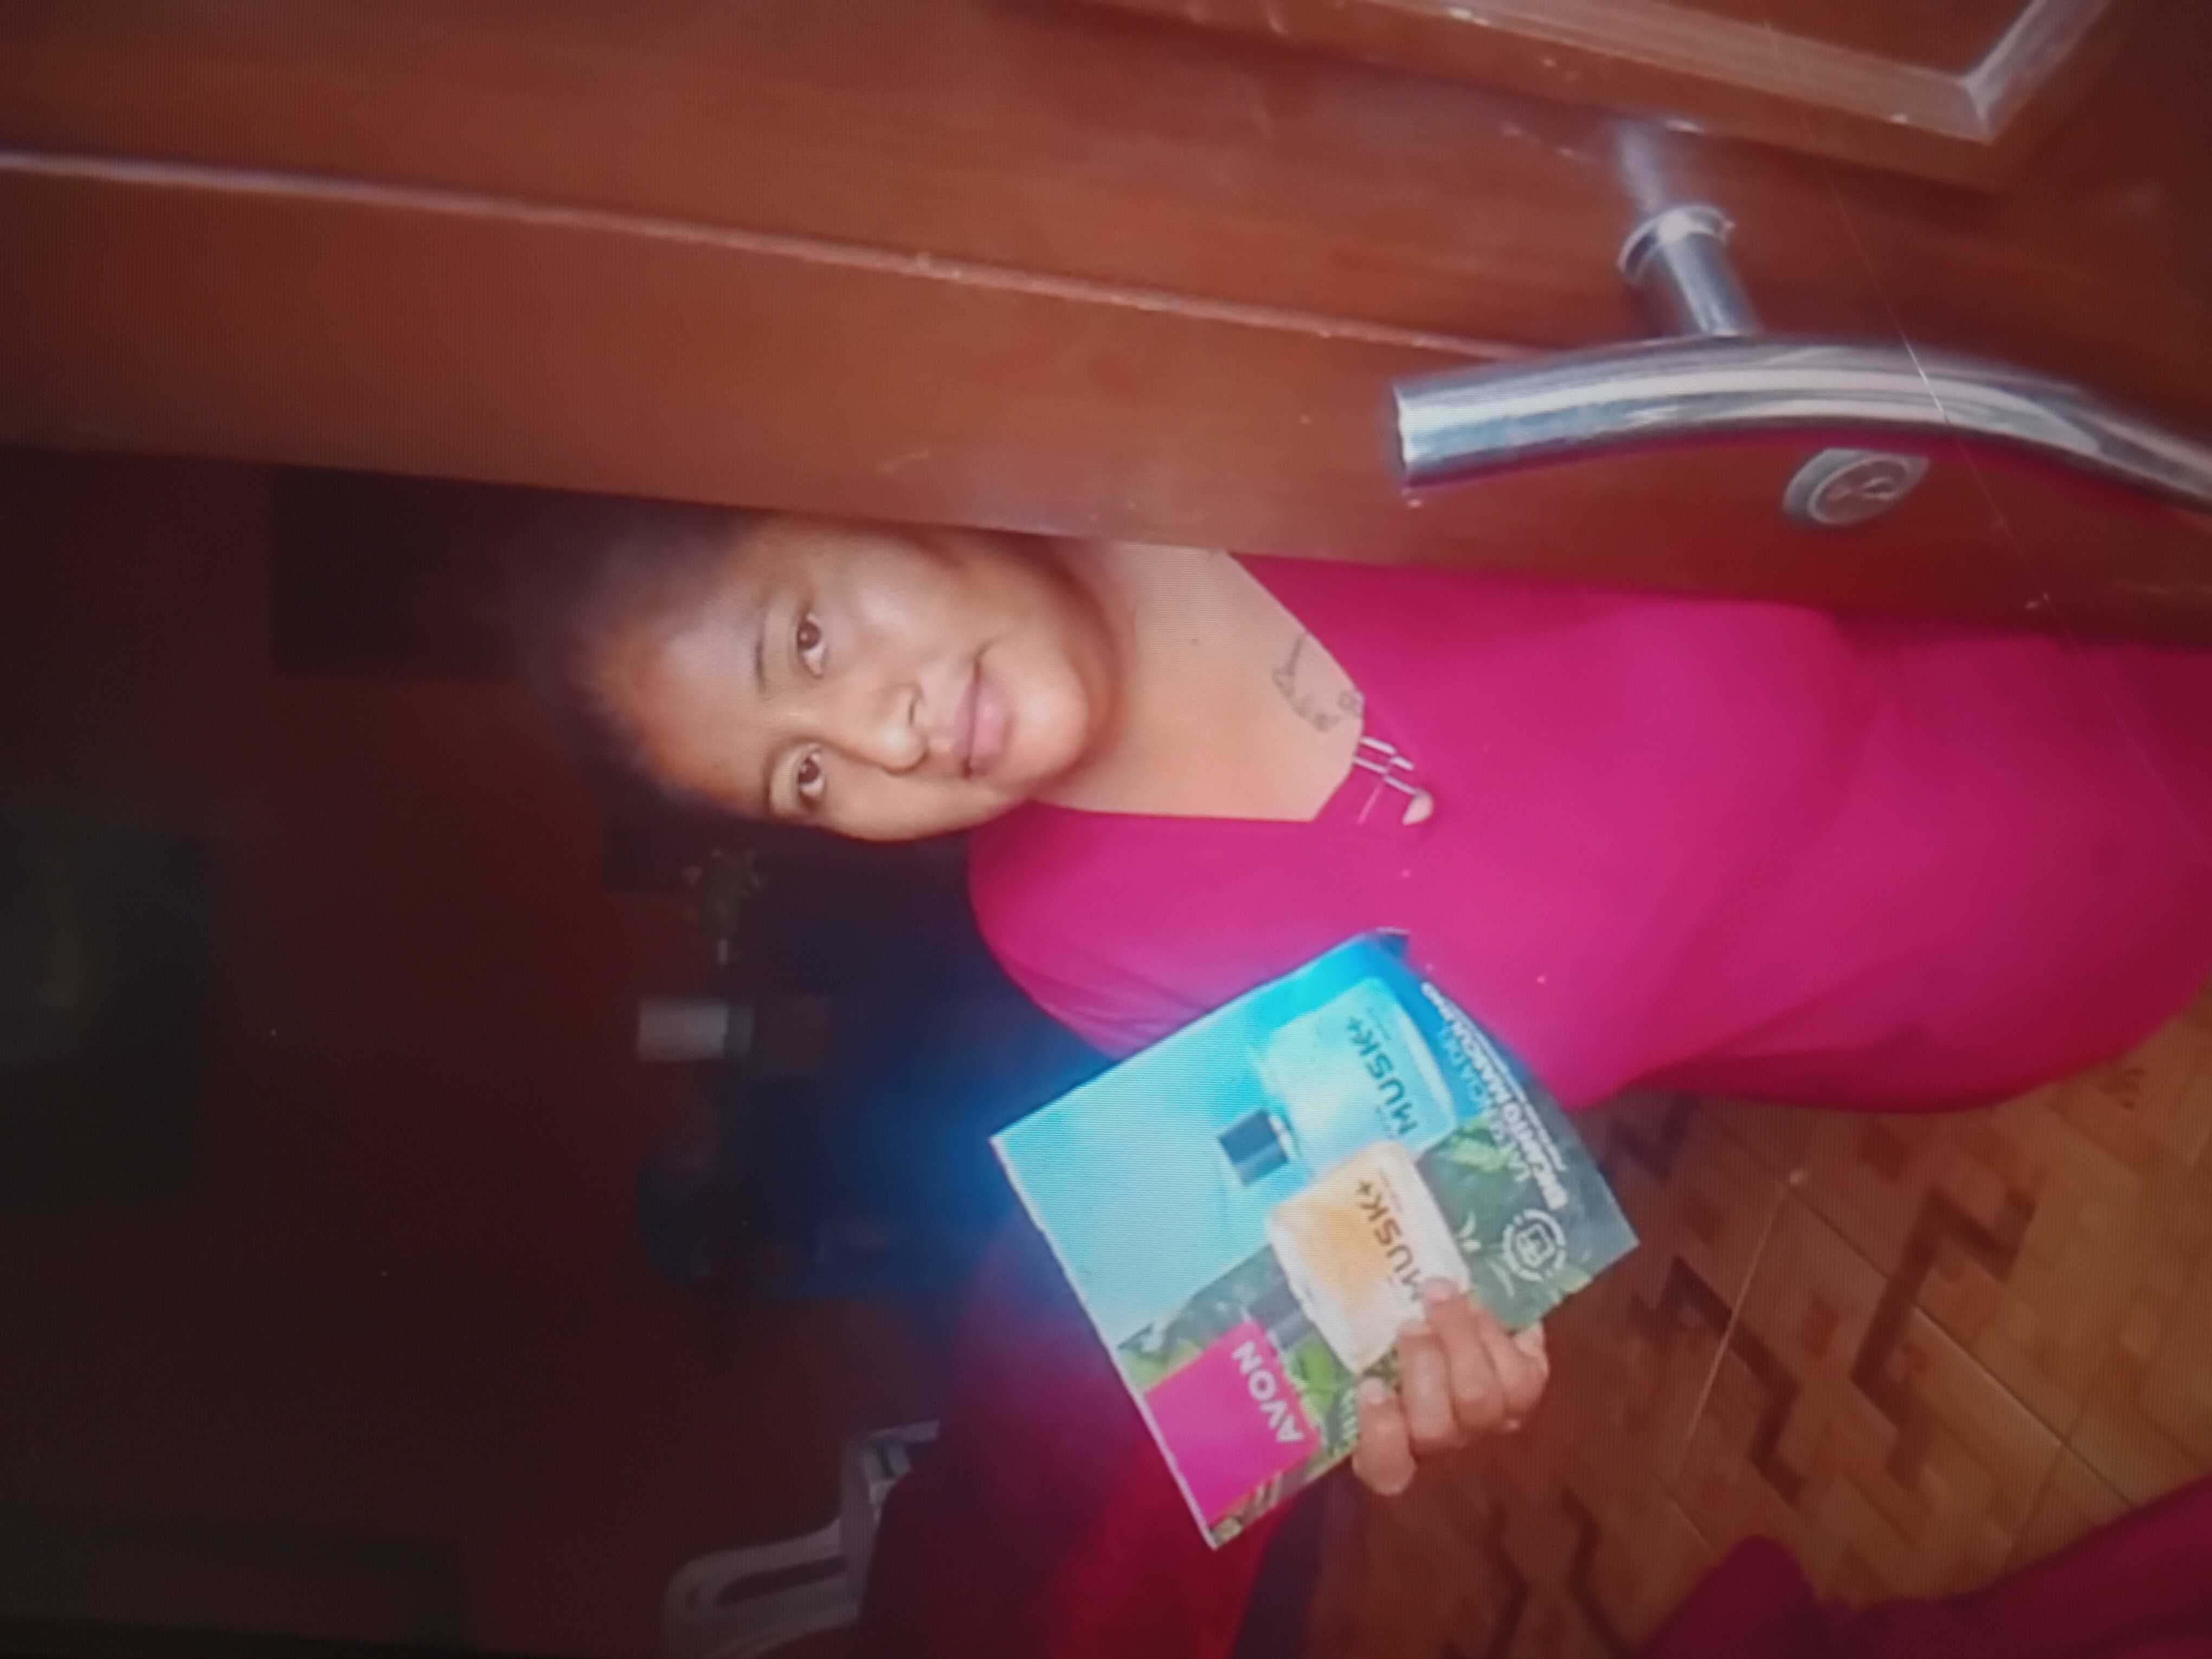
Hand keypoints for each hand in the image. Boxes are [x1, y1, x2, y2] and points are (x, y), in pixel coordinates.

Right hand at [1350, 1277, 1548, 1496]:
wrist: (1463, 1344)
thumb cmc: (1393, 1356)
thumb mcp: (1357, 1359)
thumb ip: (1339, 1344)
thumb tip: (1265, 1286)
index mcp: (1392, 1450)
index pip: (1386, 1468)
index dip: (1382, 1434)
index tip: (1370, 1388)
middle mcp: (1442, 1449)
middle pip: (1437, 1426)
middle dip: (1425, 1367)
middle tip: (1410, 1321)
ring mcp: (1489, 1426)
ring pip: (1483, 1399)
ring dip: (1462, 1339)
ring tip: (1443, 1293)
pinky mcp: (1526, 1396)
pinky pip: (1524, 1376)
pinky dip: (1500, 1335)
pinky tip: (1479, 1305)